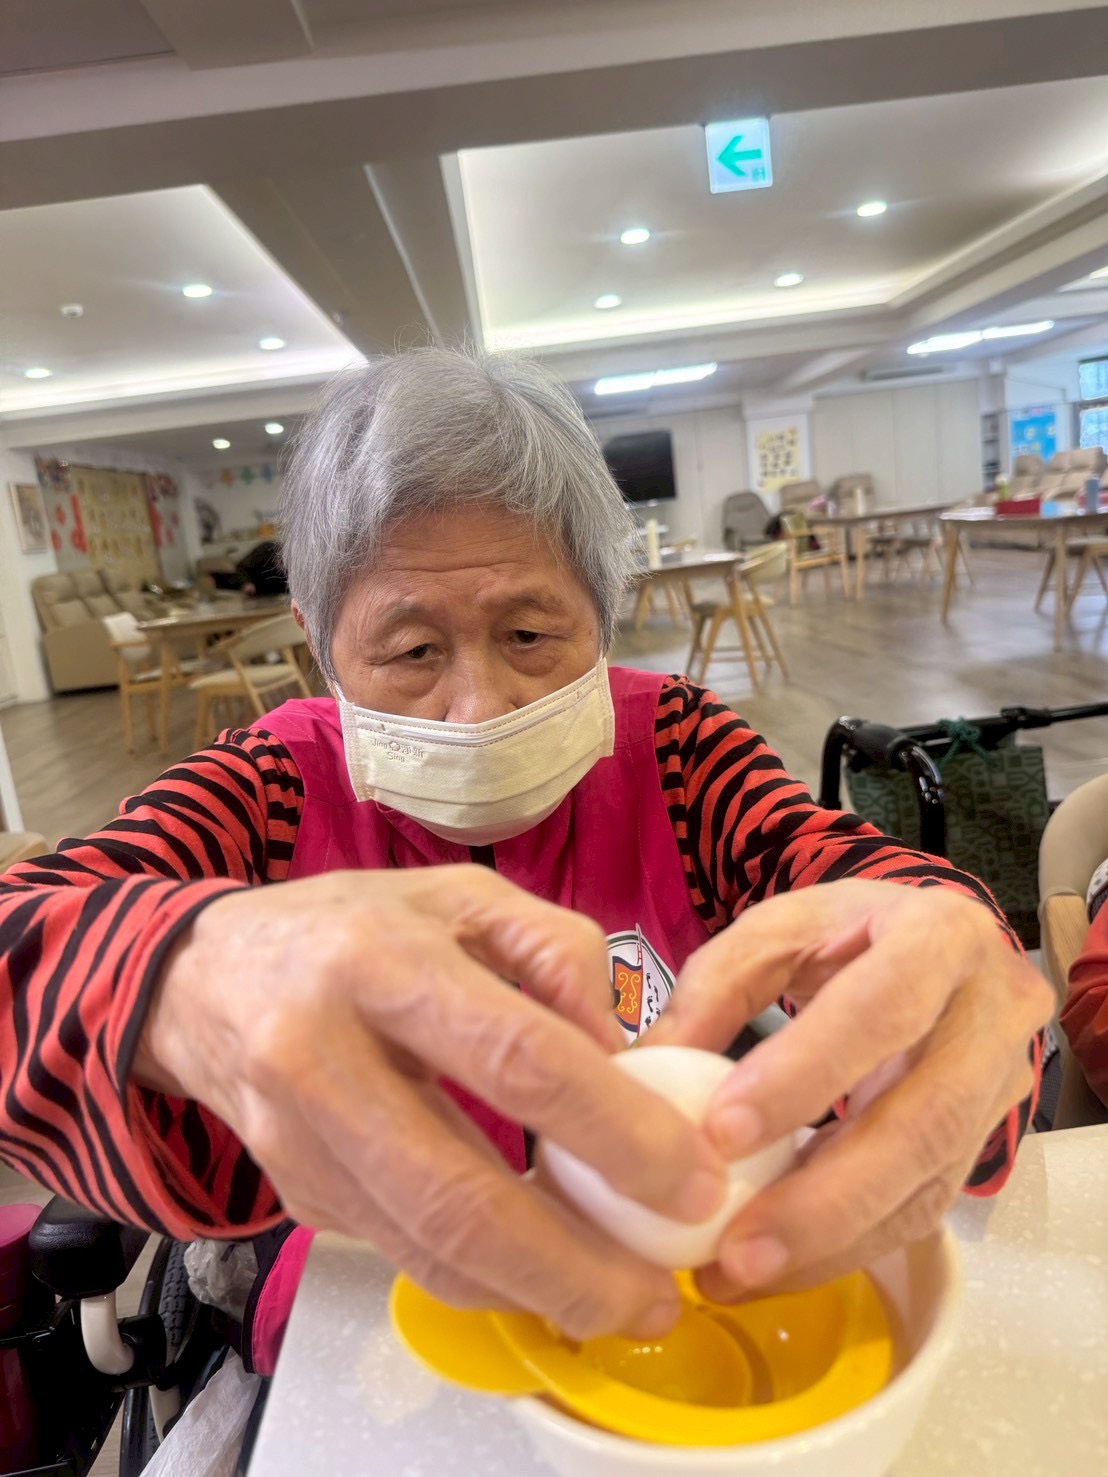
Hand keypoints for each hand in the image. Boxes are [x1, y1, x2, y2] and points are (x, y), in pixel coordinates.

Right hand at [134, 865, 726, 1337]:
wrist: (206, 978)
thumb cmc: (353, 926)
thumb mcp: (460, 895)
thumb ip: (555, 951)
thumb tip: (626, 1057)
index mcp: (380, 963)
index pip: (516, 1059)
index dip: (616, 1130)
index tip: (692, 1177)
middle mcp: (323, 1058)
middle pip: (461, 1194)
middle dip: (576, 1264)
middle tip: (663, 1293)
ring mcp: (298, 1141)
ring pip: (425, 1249)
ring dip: (535, 1294)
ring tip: (623, 1303)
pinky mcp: (295, 1193)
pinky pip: (401, 1253)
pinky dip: (483, 1279)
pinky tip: (544, 1274)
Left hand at [646, 880, 1051, 1298]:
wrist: (933, 946)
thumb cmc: (846, 933)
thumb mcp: (779, 931)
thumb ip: (716, 988)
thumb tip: (645, 1072)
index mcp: (941, 936)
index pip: (880, 1010)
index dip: (805, 1075)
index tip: (722, 1134)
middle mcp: (992, 1015)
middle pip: (923, 1122)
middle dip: (824, 1197)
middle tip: (734, 1248)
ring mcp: (999, 1088)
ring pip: (928, 1186)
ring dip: (830, 1242)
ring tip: (738, 1271)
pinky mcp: (982, 1144)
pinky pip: (920, 1214)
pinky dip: (843, 1248)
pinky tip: (774, 1266)